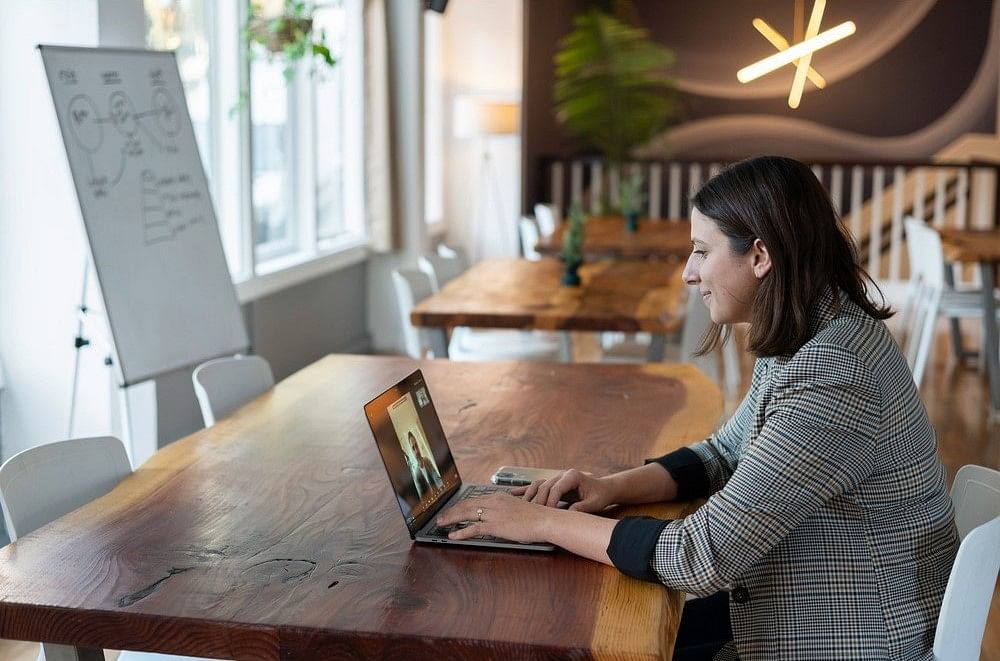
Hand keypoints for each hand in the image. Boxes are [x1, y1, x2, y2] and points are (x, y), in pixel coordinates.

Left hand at [435, 493, 554, 543]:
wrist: (544, 520)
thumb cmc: (536, 517)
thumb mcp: (518, 508)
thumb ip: (505, 510)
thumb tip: (498, 517)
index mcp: (499, 497)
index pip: (474, 499)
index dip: (461, 505)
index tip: (453, 509)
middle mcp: (494, 502)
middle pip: (466, 505)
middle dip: (451, 511)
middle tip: (441, 517)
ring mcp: (494, 513)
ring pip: (466, 514)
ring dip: (451, 519)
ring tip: (441, 524)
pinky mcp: (495, 525)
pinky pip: (474, 529)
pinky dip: (461, 532)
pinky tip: (453, 536)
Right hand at [513, 469, 614, 512]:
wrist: (604, 488)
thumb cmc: (600, 495)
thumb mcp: (594, 503)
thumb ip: (581, 508)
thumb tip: (568, 515)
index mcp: (572, 476)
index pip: (556, 488)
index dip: (550, 502)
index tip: (548, 514)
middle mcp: (562, 474)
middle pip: (544, 486)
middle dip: (538, 501)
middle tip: (533, 515)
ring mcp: (556, 477)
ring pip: (538, 485)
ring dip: (529, 495)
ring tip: (520, 506)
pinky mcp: (554, 483)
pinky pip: (537, 485)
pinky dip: (526, 490)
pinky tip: (514, 493)